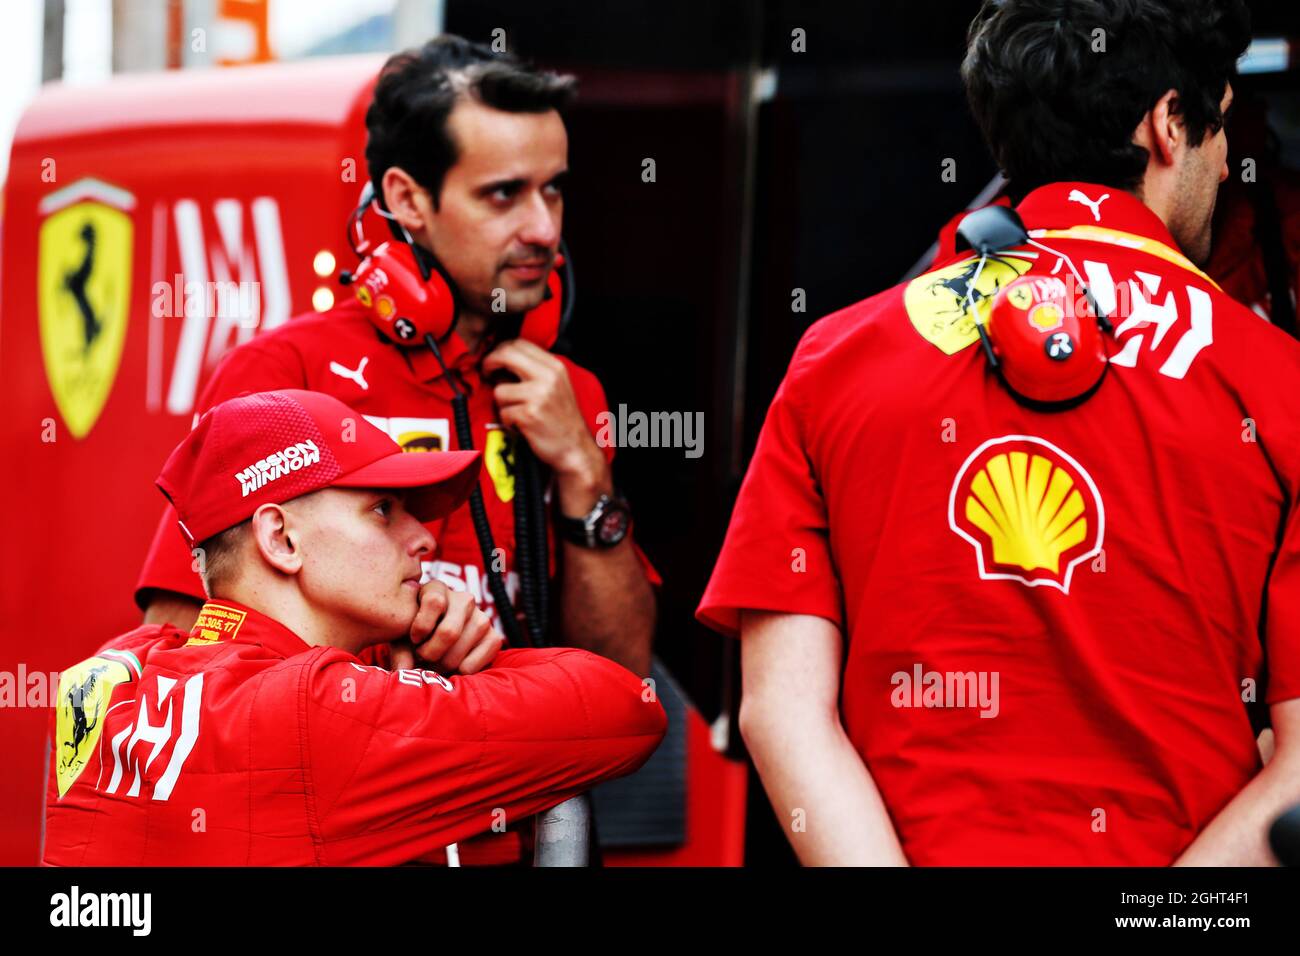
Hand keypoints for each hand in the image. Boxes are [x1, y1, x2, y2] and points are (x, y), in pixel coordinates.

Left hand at [390, 580, 502, 674]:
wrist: (438, 640)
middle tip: (423, 658)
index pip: (435, 601)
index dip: (421, 626)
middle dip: (430, 653)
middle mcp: (464, 599)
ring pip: (460, 650)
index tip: (414, 639)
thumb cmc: (415, 633)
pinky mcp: (494, 637)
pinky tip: (451, 667)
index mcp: (438, 589)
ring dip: (442, 665)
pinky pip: (473, 663)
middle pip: (449, 632)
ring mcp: (482, 618)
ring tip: (434, 663)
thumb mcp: (403, 635)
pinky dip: (458, 672)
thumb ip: (400, 650)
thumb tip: (403, 669)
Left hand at [481, 338, 604, 482]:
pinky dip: (508, 422)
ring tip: (516, 412)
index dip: (501, 350)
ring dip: (502, 404)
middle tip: (488, 375)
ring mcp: (539, 396)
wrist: (574, 448)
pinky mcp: (529, 415)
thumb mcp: (556, 386)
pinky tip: (521, 425)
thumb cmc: (561, 419)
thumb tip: (501, 359)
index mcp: (555, 367)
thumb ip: (534, 370)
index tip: (495, 362)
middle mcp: (548, 377)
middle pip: (506, 355)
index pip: (519, 343)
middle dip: (490, 364)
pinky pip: (503, 413)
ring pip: (499, 390)